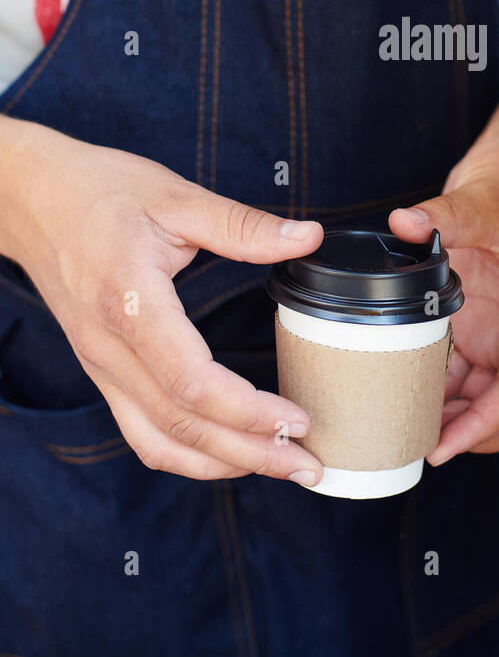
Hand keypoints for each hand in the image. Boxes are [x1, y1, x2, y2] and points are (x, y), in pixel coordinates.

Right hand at [0, 117, 324, 484]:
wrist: (32, 198)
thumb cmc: (99, 191)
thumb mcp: (176, 197)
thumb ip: (242, 225)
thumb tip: (308, 238)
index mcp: (131, 303)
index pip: (192, 383)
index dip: (248, 411)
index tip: (298, 420)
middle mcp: (110, 347)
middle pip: (181, 426)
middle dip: (251, 454)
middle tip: (309, 465)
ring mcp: (100, 365)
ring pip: (158, 441)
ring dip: (221, 464)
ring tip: (279, 465)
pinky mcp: (101, 370)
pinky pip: (140, 431)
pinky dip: (186, 454)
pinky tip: (228, 452)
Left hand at [389, 126, 498, 460]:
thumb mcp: (483, 198)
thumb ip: (444, 216)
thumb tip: (403, 225)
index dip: (483, 425)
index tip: (444, 446)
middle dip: (469, 431)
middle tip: (418, 441)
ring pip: (483, 394)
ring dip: (450, 410)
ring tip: (402, 420)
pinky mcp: (483, 318)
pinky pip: (462, 367)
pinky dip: (437, 381)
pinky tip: (400, 381)